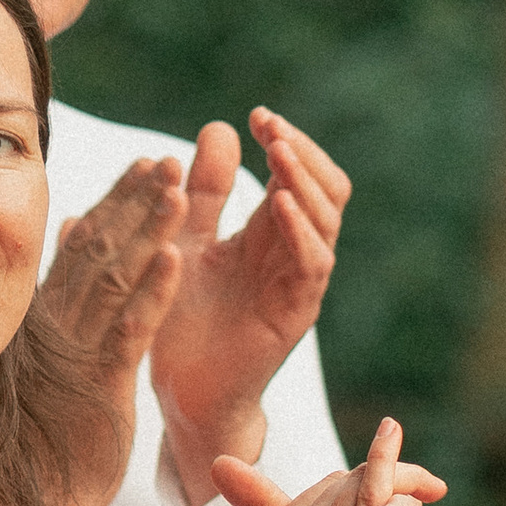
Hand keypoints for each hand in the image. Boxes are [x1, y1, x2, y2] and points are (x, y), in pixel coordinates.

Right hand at [30, 155, 185, 505]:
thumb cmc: (36, 435)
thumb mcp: (48, 355)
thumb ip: (59, 289)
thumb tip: (73, 225)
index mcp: (46, 316)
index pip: (84, 245)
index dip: (118, 201)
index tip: (146, 164)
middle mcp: (56, 325)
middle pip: (100, 249)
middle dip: (137, 202)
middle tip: (170, 159)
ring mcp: (76, 354)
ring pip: (116, 279)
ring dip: (150, 231)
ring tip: (180, 189)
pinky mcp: (98, 388)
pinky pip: (128, 332)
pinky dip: (153, 293)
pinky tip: (178, 259)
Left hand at [150, 108, 349, 503]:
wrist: (179, 389)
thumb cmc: (181, 318)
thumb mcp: (185, 240)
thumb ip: (202, 192)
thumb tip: (218, 127)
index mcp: (270, 230)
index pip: (298, 172)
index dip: (285, 140)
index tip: (256, 116)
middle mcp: (293, 251)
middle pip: (327, 186)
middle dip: (303, 151)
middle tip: (271, 128)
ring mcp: (299, 282)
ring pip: (327, 218)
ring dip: (305, 181)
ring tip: (278, 152)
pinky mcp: (296, 313)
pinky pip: (314, 264)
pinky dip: (302, 230)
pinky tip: (282, 204)